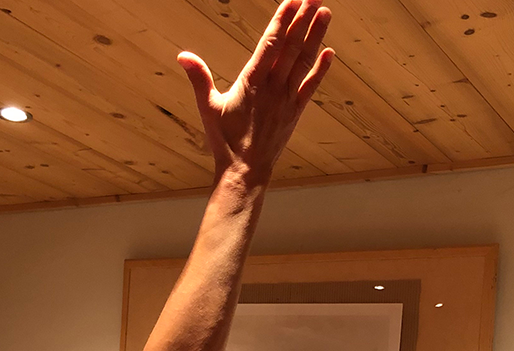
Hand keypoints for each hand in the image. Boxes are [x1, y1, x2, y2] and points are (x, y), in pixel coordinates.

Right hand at [177, 0, 334, 183]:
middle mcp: (273, 88)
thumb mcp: (208, 107)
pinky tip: (330, 52)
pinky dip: (322, 69)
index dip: (282, 20)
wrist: (245, 170)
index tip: (292, 1)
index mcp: (252, 82)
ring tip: (325, 12)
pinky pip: (311, 87)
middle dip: (303, 20)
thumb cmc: (225, 140)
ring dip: (315, 36)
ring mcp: (287, 99)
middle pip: (291, 47)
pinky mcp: (295, 112)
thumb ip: (199, 78)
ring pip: (304, 62)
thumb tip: (183, 56)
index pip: (271, 44)